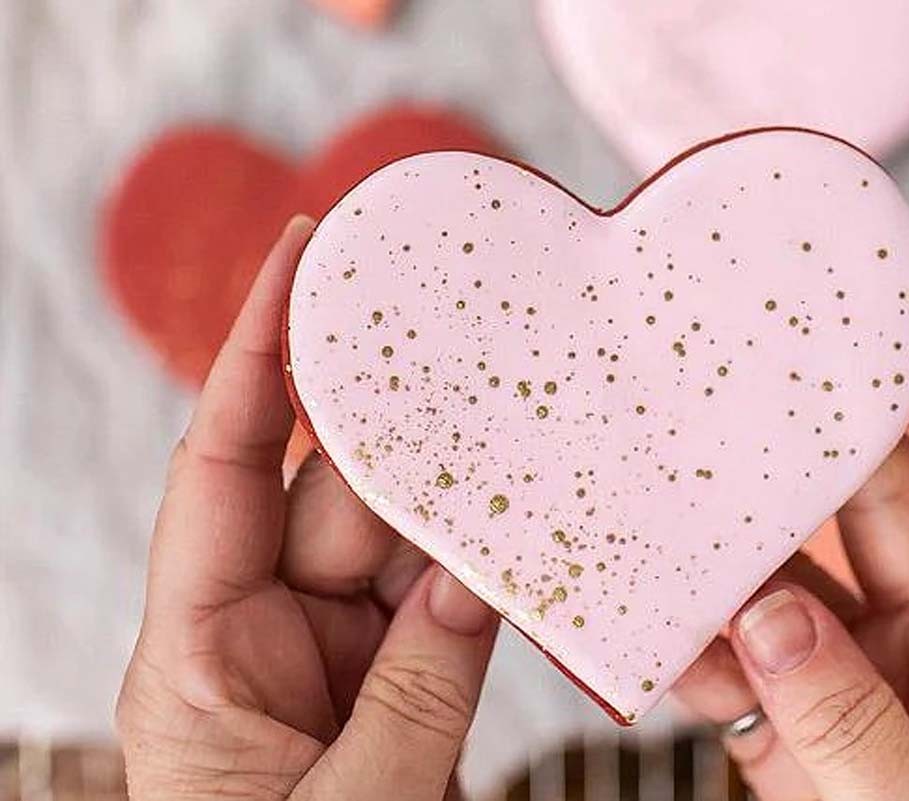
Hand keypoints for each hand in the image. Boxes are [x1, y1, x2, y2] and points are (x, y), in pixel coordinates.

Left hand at [116, 217, 499, 799]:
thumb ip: (416, 697)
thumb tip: (474, 584)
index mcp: (201, 649)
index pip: (226, 464)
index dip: (261, 351)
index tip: (302, 254)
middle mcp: (262, 632)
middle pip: (336, 494)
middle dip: (406, 424)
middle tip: (474, 342)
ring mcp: (332, 656)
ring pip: (402, 544)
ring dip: (464, 501)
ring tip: (532, 436)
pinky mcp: (389, 686)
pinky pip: (442, 606)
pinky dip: (487, 571)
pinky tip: (535, 533)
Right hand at [674, 226, 908, 799]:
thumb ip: (852, 727)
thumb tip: (767, 612)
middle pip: (879, 496)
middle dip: (823, 409)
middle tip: (763, 322)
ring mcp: (862, 675)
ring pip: (789, 561)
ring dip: (729, 518)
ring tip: (667, 449)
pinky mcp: (794, 717)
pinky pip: (732, 645)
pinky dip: (682, 623)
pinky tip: (637, 599)